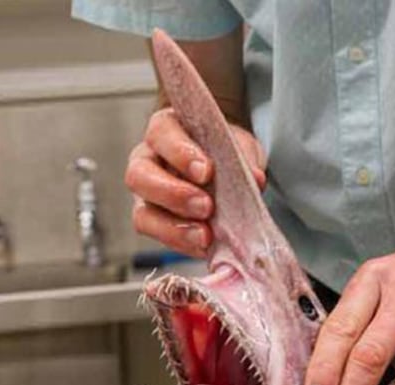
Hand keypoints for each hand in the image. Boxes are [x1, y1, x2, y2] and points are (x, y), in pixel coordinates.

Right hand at [125, 108, 266, 255]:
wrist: (225, 170)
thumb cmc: (224, 152)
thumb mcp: (240, 146)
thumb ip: (245, 158)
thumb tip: (255, 179)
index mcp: (166, 129)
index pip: (162, 134)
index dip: (180, 154)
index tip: (206, 171)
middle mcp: (147, 161)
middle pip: (139, 176)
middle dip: (174, 194)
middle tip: (205, 206)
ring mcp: (147, 196)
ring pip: (143, 214)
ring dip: (175, 227)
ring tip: (205, 235)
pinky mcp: (156, 224)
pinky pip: (159, 238)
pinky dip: (183, 244)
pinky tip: (205, 246)